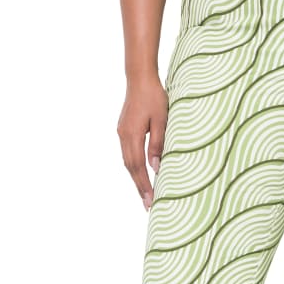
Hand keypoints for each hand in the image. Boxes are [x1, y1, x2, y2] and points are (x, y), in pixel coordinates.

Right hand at [117, 75, 168, 210]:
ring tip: (145, 195)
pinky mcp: (124, 130)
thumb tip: (156, 168)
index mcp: (132, 135)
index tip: (151, 201)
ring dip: (136, 179)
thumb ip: (158, 144)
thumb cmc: (154, 97)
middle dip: (139, 187)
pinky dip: (134, 167)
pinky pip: (128, 154)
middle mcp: (123, 136)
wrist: (139, 78)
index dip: (144, 185)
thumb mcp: (162, 120)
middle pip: (130, 168)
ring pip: (128, 162)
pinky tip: (140, 175)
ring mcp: (121, 133)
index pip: (138, 167)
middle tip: (148, 206)